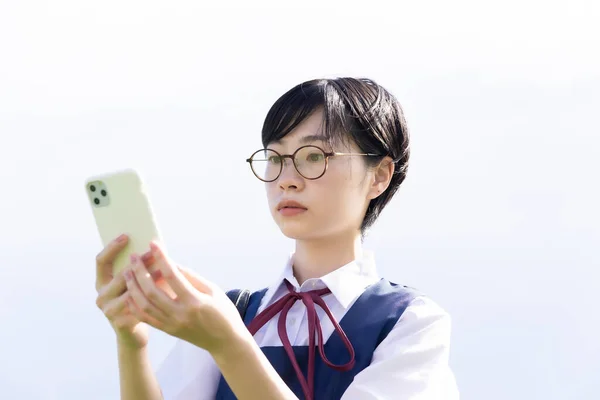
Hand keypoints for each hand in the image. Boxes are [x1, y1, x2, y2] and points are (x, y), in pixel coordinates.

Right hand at [95, 234, 160, 349]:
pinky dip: (152, 295)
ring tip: (164, 269)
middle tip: (154, 253)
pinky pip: (137, 306)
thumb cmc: (137, 301)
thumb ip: (136, 267)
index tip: (127, 235)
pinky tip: (165, 288)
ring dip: (149, 279)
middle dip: (139, 263)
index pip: (101, 261)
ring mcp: (108, 310)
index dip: (112, 247)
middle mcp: (101, 295)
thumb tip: (151, 244)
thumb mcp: (132, 282)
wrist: (134, 334)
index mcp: (101, 282)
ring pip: (130, 290)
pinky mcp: (120, 322)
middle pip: (120, 274)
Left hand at [123, 241, 247, 354]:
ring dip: (133, 287)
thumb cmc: (224, 312)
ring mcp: (173, 324)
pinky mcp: (169, 331)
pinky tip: (130, 293)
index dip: (161, 258)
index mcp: (195, 301)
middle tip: (134, 257)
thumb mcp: (213, 290)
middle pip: (152, 291)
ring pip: (145, 305)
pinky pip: (146, 318)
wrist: (225, 342)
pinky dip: (135, 305)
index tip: (153, 244)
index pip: (172, 276)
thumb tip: (172, 264)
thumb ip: (192, 277)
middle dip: (140, 272)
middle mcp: (181, 314)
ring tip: (127, 272)